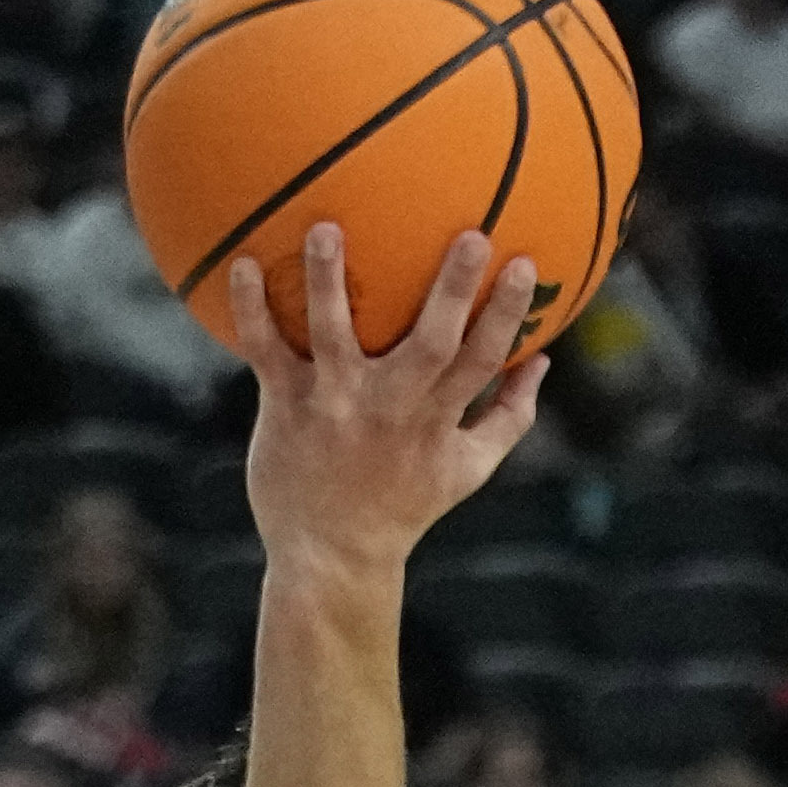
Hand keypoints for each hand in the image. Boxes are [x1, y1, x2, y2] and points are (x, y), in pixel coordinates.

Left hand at [225, 222, 554, 577]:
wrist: (330, 558)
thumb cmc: (402, 506)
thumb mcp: (465, 471)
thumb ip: (508, 417)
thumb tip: (542, 361)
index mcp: (436, 419)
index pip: (483, 360)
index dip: (507, 315)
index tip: (525, 263)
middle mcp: (390, 408)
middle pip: (431, 343)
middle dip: (453, 289)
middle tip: (470, 232)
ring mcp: (335, 404)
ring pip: (334, 335)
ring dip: (329, 281)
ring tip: (324, 228)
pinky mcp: (286, 407)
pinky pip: (267, 351)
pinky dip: (252, 310)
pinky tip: (245, 263)